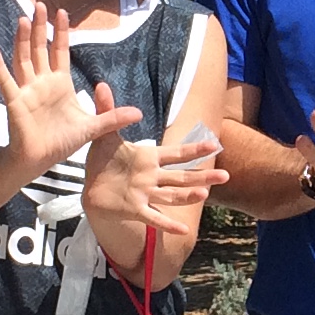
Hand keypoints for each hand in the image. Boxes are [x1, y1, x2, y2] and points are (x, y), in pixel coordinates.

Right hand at [0, 5, 144, 177]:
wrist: (39, 161)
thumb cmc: (61, 143)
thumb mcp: (92, 128)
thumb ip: (113, 118)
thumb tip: (140, 113)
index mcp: (60, 83)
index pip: (60, 51)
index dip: (60, 32)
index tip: (62, 12)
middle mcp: (42, 82)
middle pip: (40, 49)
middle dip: (40, 27)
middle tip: (39, 4)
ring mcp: (27, 90)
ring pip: (23, 59)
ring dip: (22, 40)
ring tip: (23, 19)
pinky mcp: (16, 102)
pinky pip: (6, 81)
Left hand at [82, 111, 229, 245]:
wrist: (89, 185)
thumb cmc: (102, 161)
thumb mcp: (104, 134)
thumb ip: (108, 111)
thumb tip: (101, 84)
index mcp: (150, 158)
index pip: (177, 153)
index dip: (195, 150)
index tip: (215, 144)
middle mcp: (153, 177)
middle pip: (182, 177)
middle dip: (202, 176)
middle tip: (225, 176)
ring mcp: (146, 194)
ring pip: (172, 195)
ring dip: (188, 196)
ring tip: (205, 194)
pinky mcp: (135, 209)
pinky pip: (155, 217)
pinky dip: (168, 224)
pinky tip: (184, 231)